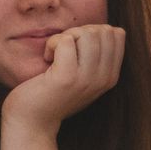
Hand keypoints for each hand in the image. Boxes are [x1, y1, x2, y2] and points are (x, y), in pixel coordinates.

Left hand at [2, 24, 125, 133]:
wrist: (33, 121)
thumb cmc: (54, 93)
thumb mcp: (85, 75)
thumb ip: (99, 56)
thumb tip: (112, 29)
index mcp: (111, 77)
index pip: (116, 34)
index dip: (93, 32)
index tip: (78, 48)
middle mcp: (104, 79)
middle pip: (102, 30)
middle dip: (79, 32)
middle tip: (64, 50)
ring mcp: (87, 79)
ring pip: (86, 33)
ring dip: (65, 37)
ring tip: (56, 55)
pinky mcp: (67, 78)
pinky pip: (65, 40)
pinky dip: (52, 44)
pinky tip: (47, 59)